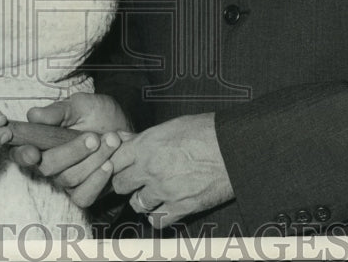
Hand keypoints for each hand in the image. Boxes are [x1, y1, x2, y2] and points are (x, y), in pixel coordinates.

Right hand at [10, 93, 131, 206]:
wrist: (126, 129)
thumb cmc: (99, 114)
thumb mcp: (81, 105)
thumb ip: (58, 111)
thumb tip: (34, 115)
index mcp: (41, 141)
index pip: (20, 154)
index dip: (22, 155)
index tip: (33, 152)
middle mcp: (50, 163)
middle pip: (47, 167)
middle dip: (71, 152)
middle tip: (94, 138)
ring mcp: (66, 180)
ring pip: (68, 179)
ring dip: (92, 160)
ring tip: (111, 141)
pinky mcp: (84, 192)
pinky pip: (83, 196)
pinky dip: (96, 181)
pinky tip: (109, 165)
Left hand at [110, 113, 232, 228]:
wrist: (234, 148)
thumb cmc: (207, 131)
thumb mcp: (171, 126)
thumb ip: (144, 137)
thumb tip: (124, 139)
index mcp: (147, 145)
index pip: (112, 159)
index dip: (114, 163)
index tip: (118, 166)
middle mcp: (151, 169)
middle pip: (119, 184)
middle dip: (125, 182)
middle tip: (134, 179)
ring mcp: (165, 190)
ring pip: (136, 204)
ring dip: (142, 199)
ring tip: (152, 192)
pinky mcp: (181, 207)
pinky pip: (156, 221)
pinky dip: (157, 216)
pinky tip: (163, 207)